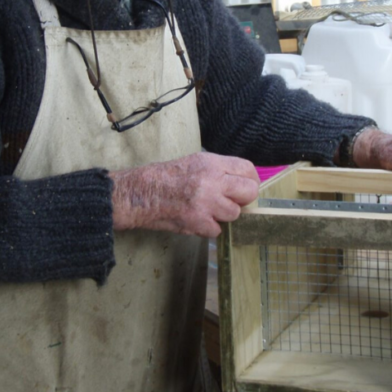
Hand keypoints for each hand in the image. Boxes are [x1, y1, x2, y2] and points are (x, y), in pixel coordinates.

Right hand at [109, 152, 259, 237]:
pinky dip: (208, 227)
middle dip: (243, 199)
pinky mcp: (199, 223)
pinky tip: (196, 219)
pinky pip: (217, 229)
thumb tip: (241, 181)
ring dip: (223, 215)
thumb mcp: (194, 162)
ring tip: (208, 209)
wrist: (141, 194)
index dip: (250, 180)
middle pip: (249, 192)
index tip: (245, 186)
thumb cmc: (165, 177)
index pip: (247, 170)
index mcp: (211, 163)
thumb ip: (219, 170)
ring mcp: (206, 203)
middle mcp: (212, 181)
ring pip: (235, 213)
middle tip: (231, 200)